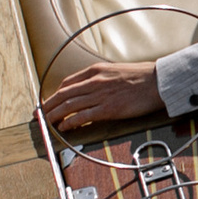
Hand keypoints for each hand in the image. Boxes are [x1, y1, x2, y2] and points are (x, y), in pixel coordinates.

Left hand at [43, 57, 163, 130]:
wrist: (158, 81)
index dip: (55, 94)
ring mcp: (100, 95)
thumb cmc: (142, 77)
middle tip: (39, 115)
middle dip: (48, 105)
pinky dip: (70, 123)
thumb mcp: (116, 71)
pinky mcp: (108, 109)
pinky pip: (82, 117)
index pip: (67, 83)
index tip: (49, 102)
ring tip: (47, 123)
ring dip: (54, 115)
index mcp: (96, 71)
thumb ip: (101, 78)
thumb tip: (91, 88)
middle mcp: (94, 82)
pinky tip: (64, 128)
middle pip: (63, 94)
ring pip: (69, 106)